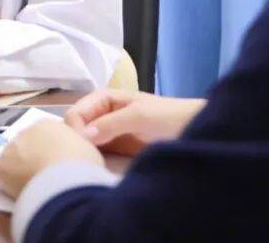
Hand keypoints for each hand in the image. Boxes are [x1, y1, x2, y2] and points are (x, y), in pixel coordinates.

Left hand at [0, 120, 103, 197]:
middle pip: (24, 145)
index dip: (47, 150)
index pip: (42, 135)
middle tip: (42, 176)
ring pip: (10, 158)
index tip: (54, 164)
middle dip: (30, 158)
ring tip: (29, 185)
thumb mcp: (86, 148)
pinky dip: (3, 180)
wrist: (67, 179)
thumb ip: (75, 144)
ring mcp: (10, 148)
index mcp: (47, 124)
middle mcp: (25, 131)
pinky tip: (14, 189)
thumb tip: (70, 149)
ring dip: (17, 168)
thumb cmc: (82, 164)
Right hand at [64, 89, 206, 155]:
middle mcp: (100, 114)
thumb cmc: (168, 117)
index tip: (86, 148)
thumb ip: (110, 123)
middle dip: (77, 143)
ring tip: (92, 166)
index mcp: (102, 98)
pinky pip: (95, 154)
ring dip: (84, 153)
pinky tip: (98, 168)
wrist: (193, 130)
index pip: (75, 114)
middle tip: (88, 160)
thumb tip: (83, 136)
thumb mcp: (138, 116)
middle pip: (75, 129)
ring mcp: (106, 132)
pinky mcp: (113, 149)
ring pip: (83, 143)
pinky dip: (93, 160)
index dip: (76, 131)